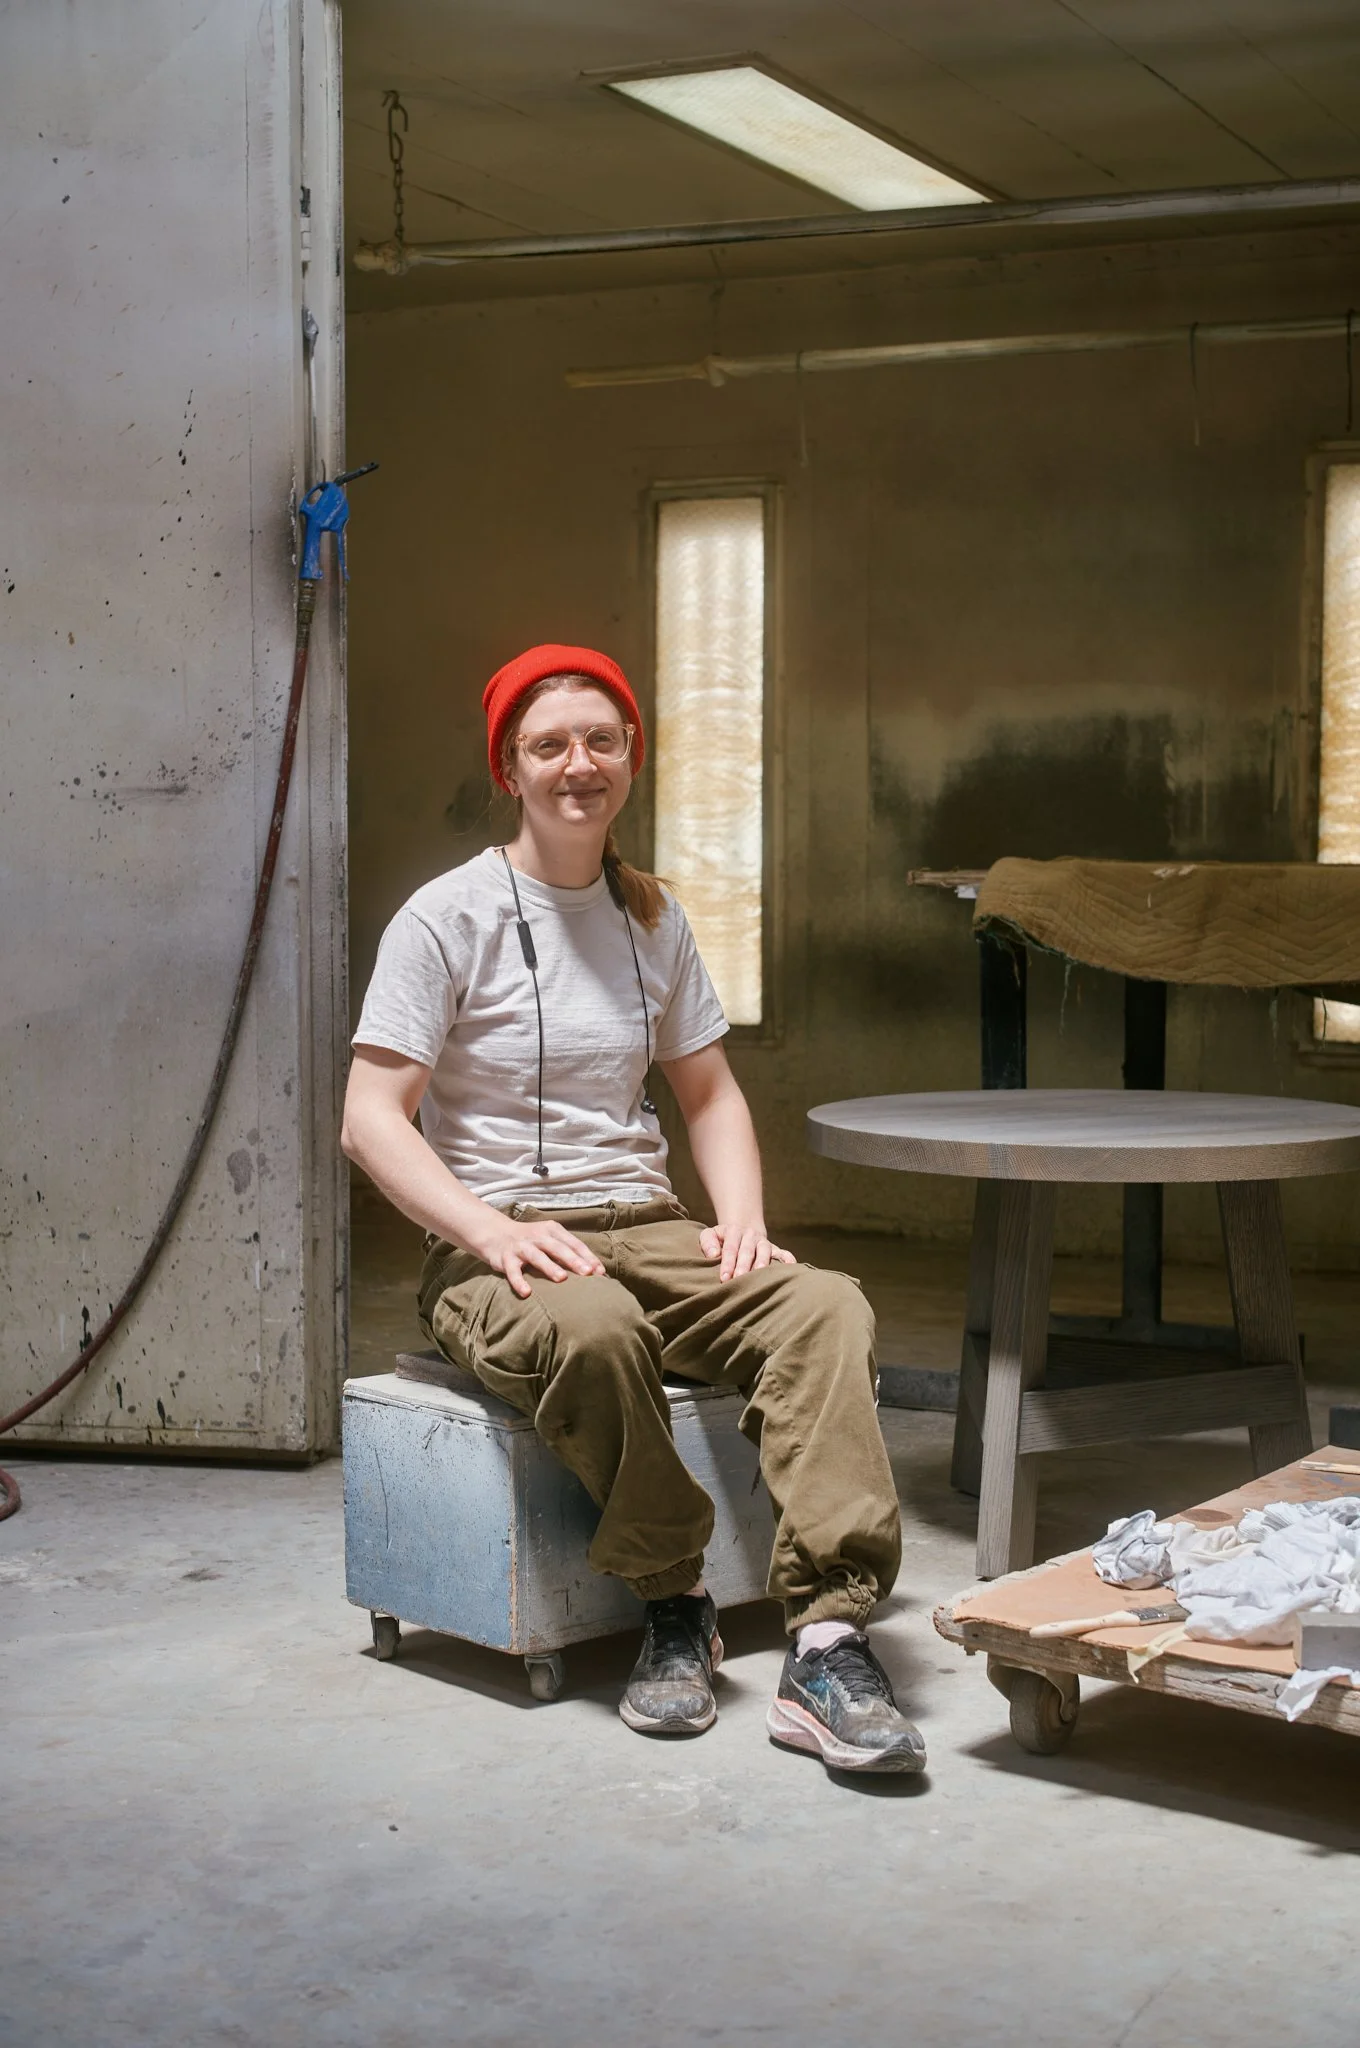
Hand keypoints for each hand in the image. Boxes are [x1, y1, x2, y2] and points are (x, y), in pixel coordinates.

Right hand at [475, 1212, 604, 1299]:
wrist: (496, 1233)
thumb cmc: (532, 1240)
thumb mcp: (550, 1239)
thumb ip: (569, 1251)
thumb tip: (595, 1270)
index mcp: (552, 1230)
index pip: (573, 1243)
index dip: (587, 1257)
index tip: (600, 1272)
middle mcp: (538, 1236)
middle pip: (558, 1248)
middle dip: (573, 1260)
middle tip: (587, 1272)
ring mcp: (521, 1247)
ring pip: (537, 1256)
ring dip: (549, 1267)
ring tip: (562, 1278)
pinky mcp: (506, 1258)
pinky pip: (512, 1271)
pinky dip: (518, 1282)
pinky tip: (526, 1293)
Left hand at [699, 1220, 795, 1281]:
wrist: (742, 1230)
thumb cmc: (722, 1239)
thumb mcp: (711, 1234)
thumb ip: (708, 1242)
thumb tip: (713, 1255)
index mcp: (733, 1231)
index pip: (730, 1248)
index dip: (727, 1263)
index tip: (724, 1278)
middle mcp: (750, 1235)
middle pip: (747, 1251)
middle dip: (743, 1265)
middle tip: (739, 1279)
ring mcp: (763, 1242)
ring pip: (765, 1251)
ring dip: (762, 1262)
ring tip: (759, 1274)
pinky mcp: (774, 1249)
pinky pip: (783, 1253)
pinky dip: (787, 1258)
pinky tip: (791, 1266)